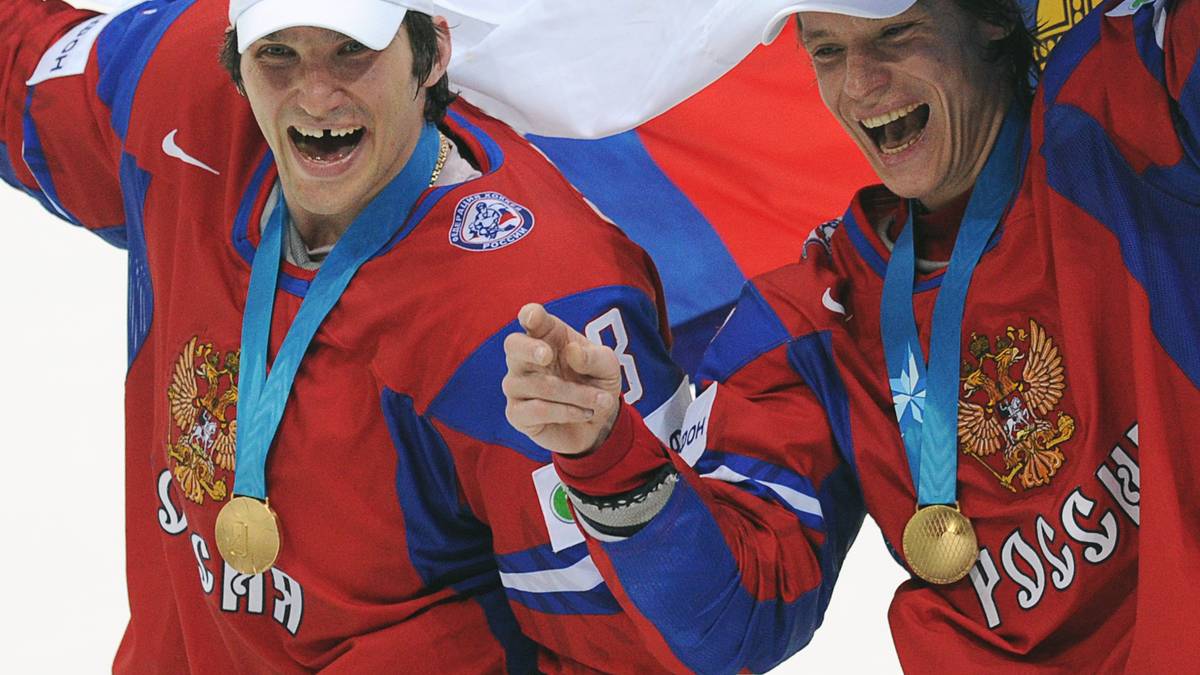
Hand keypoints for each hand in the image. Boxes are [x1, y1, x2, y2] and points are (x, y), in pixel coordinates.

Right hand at [503, 303, 622, 454]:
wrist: (598, 423)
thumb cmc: (597, 383)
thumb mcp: (608, 367)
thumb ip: (593, 357)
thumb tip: (571, 352)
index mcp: (546, 335)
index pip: (531, 317)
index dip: (530, 315)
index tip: (534, 317)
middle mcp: (524, 357)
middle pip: (513, 345)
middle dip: (529, 348)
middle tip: (547, 355)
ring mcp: (516, 385)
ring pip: (538, 384)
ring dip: (575, 394)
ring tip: (600, 400)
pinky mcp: (516, 414)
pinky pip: (536, 410)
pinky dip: (565, 411)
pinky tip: (584, 412)